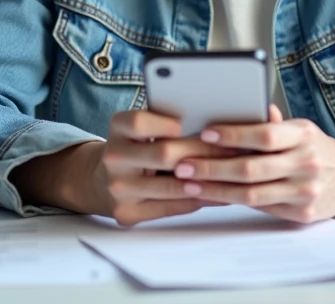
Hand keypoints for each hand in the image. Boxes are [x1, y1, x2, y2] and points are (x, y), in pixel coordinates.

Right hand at [13, 110, 242, 225]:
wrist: (100, 181)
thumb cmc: (134, 148)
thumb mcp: (139, 129)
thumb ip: (165, 122)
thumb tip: (213, 120)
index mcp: (116, 129)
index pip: (138, 123)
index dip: (165, 124)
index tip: (193, 125)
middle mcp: (113, 158)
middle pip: (162, 154)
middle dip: (202, 152)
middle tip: (233, 149)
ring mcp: (118, 189)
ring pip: (171, 186)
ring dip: (207, 180)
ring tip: (234, 173)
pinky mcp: (127, 213)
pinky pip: (171, 208)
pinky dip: (199, 201)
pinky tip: (219, 194)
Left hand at [170, 105, 334, 222]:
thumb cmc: (315, 148)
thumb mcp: (300, 128)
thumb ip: (272, 123)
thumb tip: (239, 106)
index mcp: (303, 136)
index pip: (265, 135)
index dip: (234, 134)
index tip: (206, 133)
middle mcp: (305, 164)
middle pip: (251, 168)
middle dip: (211, 167)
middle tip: (183, 165)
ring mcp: (304, 192)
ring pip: (251, 194)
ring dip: (215, 189)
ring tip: (189, 184)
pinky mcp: (301, 214)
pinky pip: (260, 208)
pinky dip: (232, 202)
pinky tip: (211, 196)